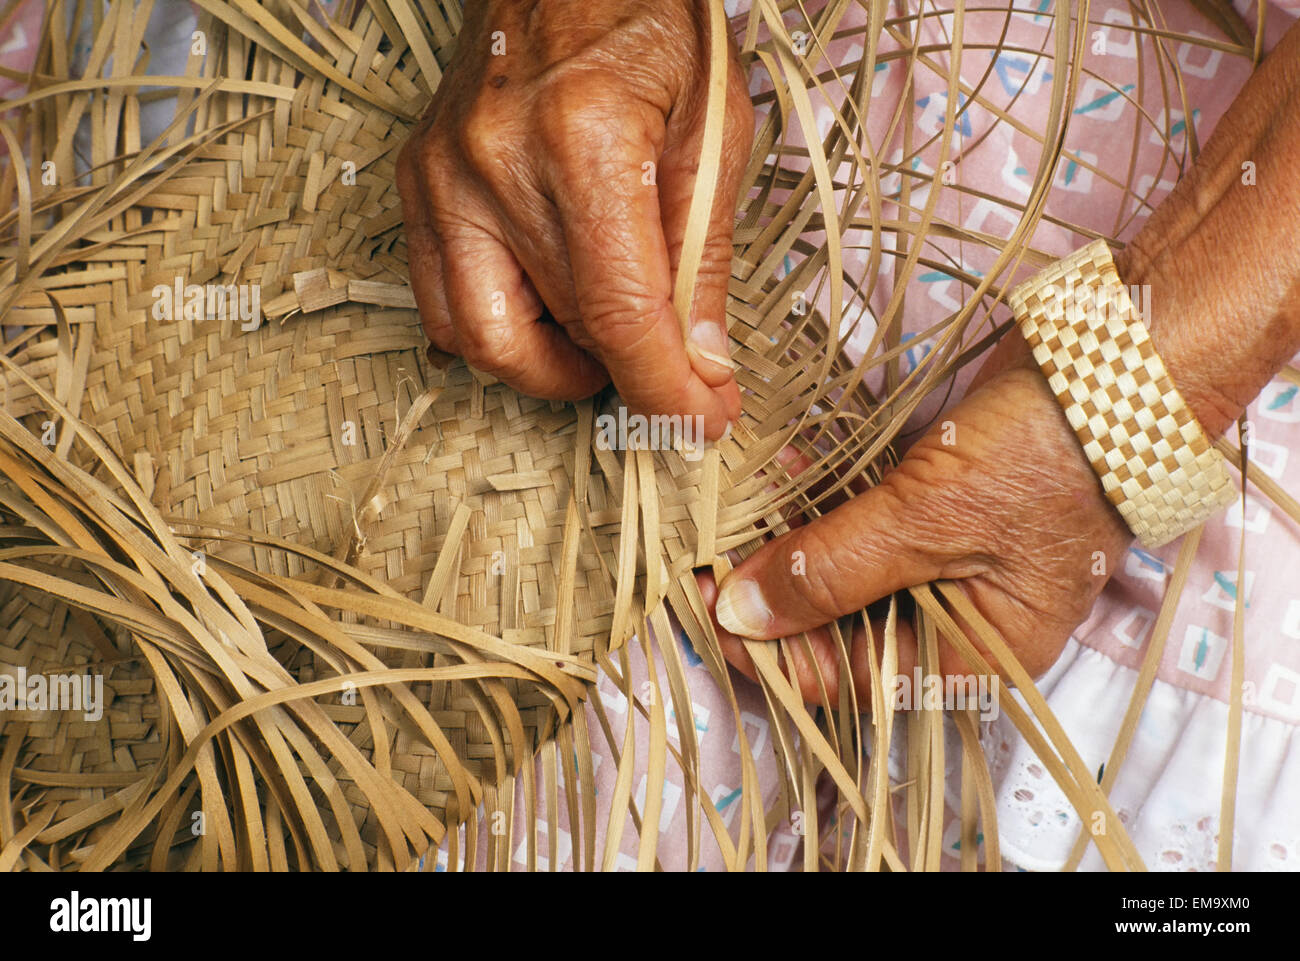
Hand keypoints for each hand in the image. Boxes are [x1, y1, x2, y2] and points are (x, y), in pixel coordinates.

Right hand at [396, 0, 751, 438]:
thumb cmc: (650, 25)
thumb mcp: (714, 130)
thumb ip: (703, 256)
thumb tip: (702, 365)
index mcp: (582, 141)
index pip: (616, 315)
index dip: (662, 390)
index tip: (698, 422)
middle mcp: (490, 165)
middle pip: (542, 340)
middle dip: (611, 382)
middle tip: (659, 370)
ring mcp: (439, 177)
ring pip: (475, 339)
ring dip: (546, 366)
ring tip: (603, 333)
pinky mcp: (417, 182)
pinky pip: (440, 301)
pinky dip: (497, 329)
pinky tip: (549, 309)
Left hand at [706, 19, 1299, 701]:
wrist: (1115, 366)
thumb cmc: (1043, 458)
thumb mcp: (927, 524)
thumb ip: (828, 572)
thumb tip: (738, 616)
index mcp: (969, 657)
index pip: (844, 680)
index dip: (768, 651)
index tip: (704, 604)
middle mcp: (952, 621)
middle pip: (834, 629)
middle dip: (767, 590)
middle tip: (701, 547)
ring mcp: (940, 562)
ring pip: (837, 571)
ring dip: (783, 541)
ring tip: (726, 506)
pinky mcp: (930, 509)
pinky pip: (855, 522)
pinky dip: (815, 503)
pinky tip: (777, 470)